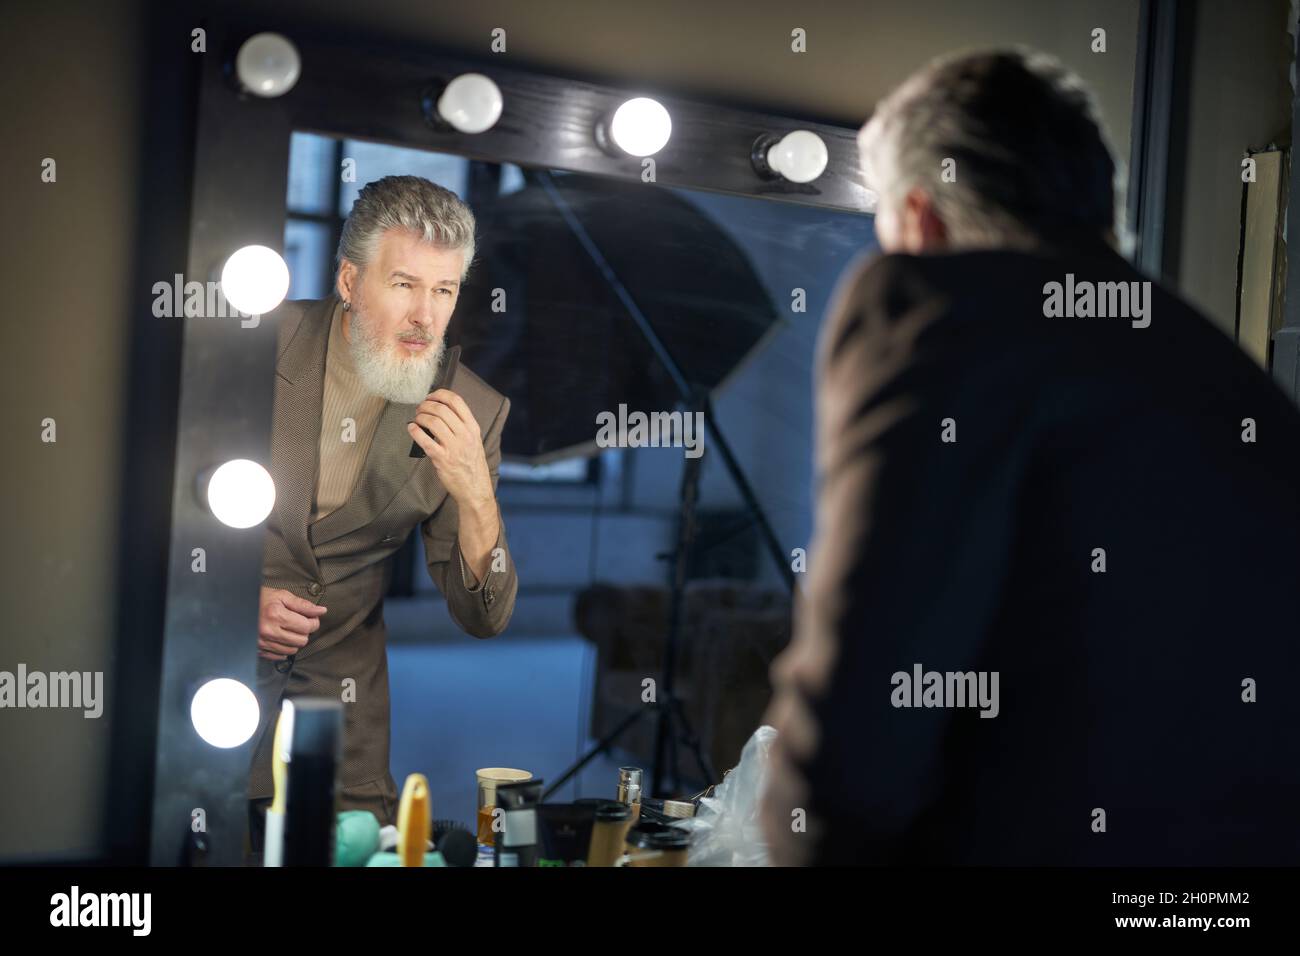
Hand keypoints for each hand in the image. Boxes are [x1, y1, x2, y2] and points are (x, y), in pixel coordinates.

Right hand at [258, 586, 325, 660]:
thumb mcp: (282, 596)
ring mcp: (263, 642)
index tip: (312, 617)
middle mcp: (269, 631)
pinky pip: (279, 656)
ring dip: (295, 640)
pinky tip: (281, 637)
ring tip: (289, 629)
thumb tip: (321, 611)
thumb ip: (303, 605)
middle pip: (302, 640)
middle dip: (305, 631)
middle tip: (300, 622)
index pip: (307, 626)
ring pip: (292, 650)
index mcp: (276, 615)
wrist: (238, 606)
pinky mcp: (258, 649)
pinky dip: (284, 648)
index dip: (314, 621)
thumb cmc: (261, 599)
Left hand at [407, 389, 493, 510]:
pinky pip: (425, 441)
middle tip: (420, 409)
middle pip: (442, 409)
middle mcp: (465, 435)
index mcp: (473, 428)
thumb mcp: (474, 440)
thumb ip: (462, 425)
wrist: (475, 489)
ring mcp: (454, 447)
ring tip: (417, 419)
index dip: (440, 394)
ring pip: (433, 422)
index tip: (431, 396)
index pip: (457, 401)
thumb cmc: (472, 464)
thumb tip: (442, 408)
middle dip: (426, 405)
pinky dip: (415, 431)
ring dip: (420, 417)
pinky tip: (411, 428)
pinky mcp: (442, 459)